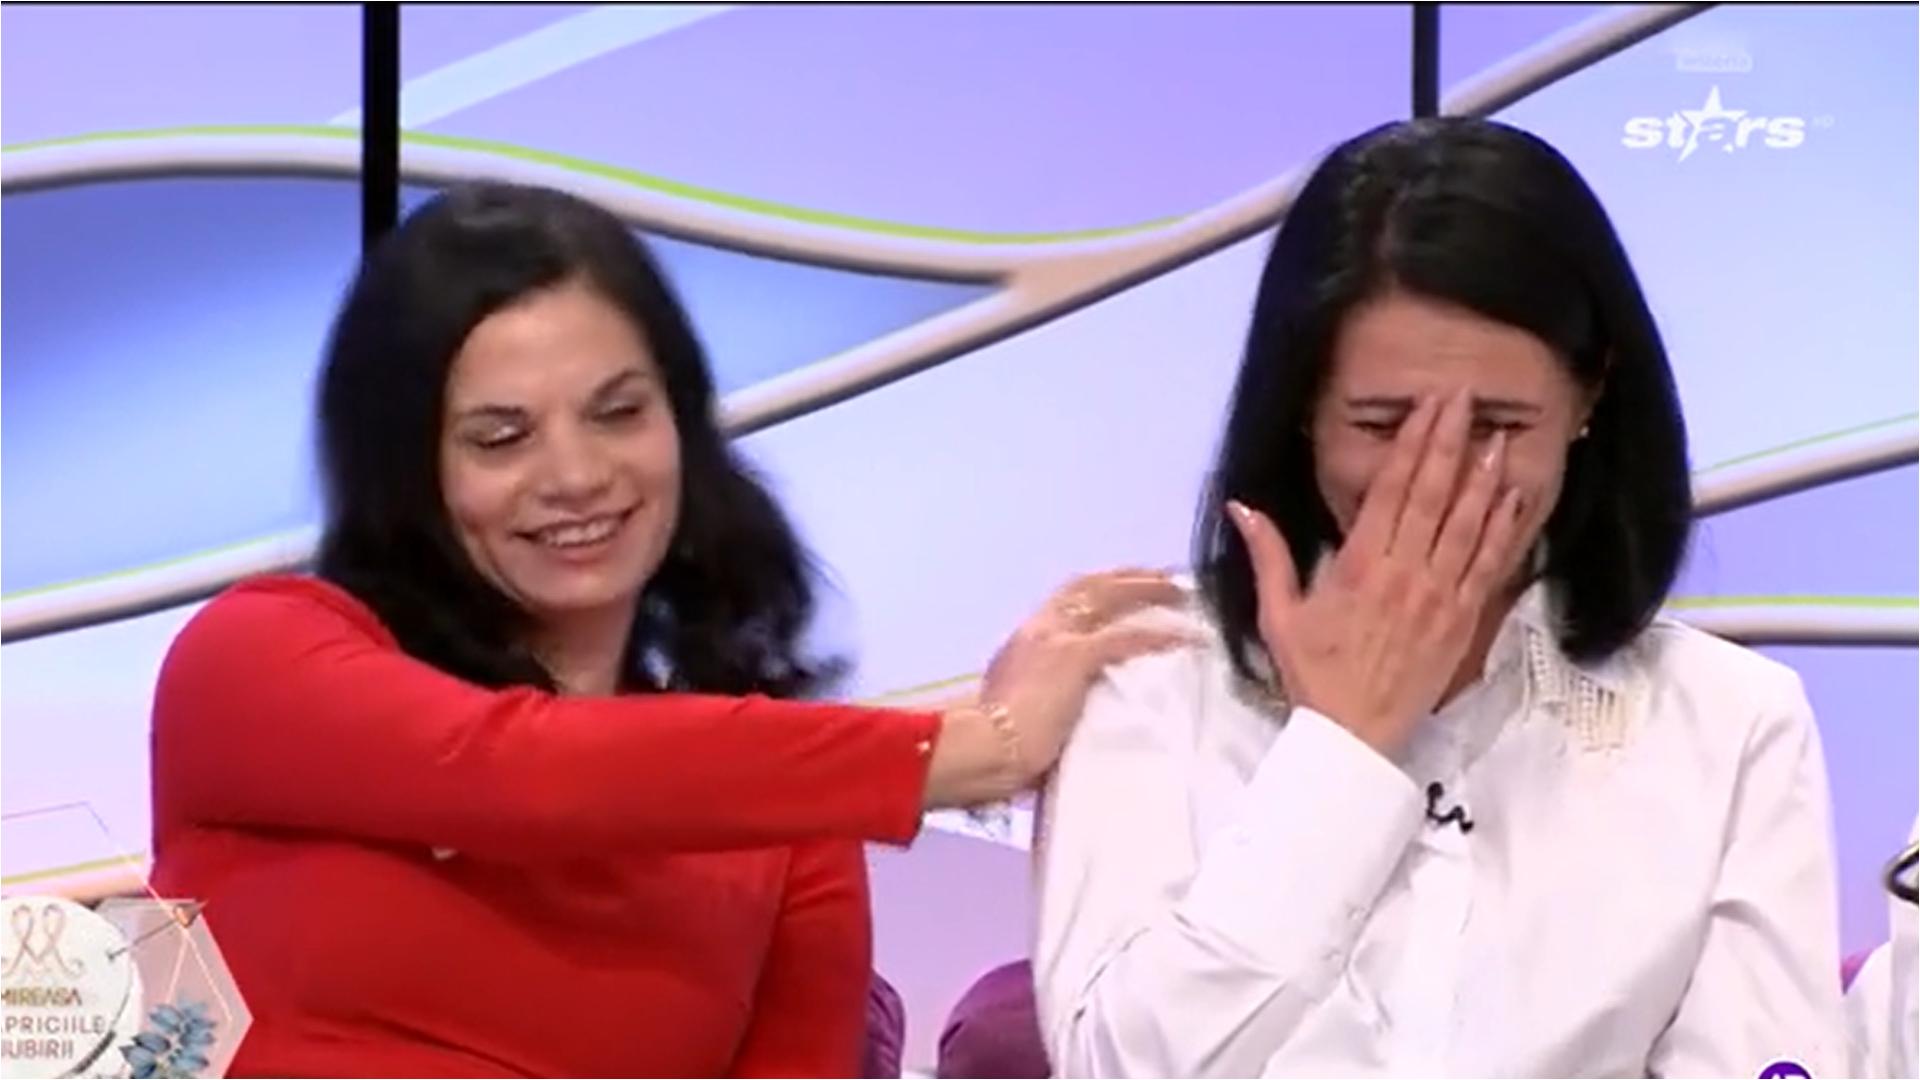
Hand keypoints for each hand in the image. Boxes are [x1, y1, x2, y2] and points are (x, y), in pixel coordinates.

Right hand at [924, 568, 1194, 807]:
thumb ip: (1042, 687)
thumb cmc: (994, 738)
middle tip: (1163, 576)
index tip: (1128, 585)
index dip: (1102, 587)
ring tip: (1181, 592)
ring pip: (1109, 597)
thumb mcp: (1017, 700)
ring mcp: (1056, 637)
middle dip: (1128, 576)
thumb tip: (1066, 696)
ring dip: (1148, 591)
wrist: (983, 747)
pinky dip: (1159, 635)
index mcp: (1026, 638)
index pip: (1068, 599)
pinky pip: (1126, 638)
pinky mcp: (1075, 657)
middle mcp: (1040, 627)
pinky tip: (1185, 637)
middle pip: (1090, 585)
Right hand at [1226, 389, 1528, 756]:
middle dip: (1449, 442)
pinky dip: (1503, 529)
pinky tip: (1515, 498)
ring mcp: (1439, 596)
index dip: (1412, 444)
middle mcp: (1404, 573)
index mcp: (1359, 565)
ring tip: (1497, 436)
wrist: (1355, 734)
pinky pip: (1488, 566)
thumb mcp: (1278, 614)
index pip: (1391, 490)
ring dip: (1483, 478)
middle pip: (1433, 495)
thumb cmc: (1314, 674)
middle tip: (1465, 399)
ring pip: (1467, 524)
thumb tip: (1241, 506)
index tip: (1427, 408)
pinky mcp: (1462, 620)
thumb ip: (1267, 555)